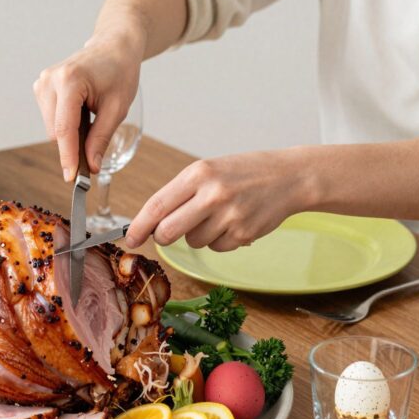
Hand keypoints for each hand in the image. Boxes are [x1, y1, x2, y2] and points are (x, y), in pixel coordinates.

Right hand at [33, 31, 142, 180]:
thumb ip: (101, 139)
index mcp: (70, 81)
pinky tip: (81, 111)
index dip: (68, 157)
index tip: (72, 179)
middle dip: (73, 145)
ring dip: (70, 134)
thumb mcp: (117, 108)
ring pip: (52, 128)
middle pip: (56, 132)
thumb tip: (92, 168)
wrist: (113, 47)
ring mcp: (42, 82)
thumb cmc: (120, 72)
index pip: (64, 129)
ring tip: (91, 116)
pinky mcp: (41, 87)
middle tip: (96, 147)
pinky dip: (65, 124)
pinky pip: (51, 119)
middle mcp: (49, 80)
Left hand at [125, 150, 313, 250]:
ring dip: (199, 235)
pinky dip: (220, 240)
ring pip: (193, 242)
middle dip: (163, 237)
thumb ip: (181, 194)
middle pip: (168, 232)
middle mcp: (212, 194)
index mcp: (199, 173)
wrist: (289, 177)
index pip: (157, 205)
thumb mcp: (210, 170)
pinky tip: (234, 221)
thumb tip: (152, 224)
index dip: (138, 226)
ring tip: (219, 214)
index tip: (129, 239)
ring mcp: (229, 216)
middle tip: (169, 232)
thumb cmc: (244, 173)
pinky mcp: (243, 234)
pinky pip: (216, 248)